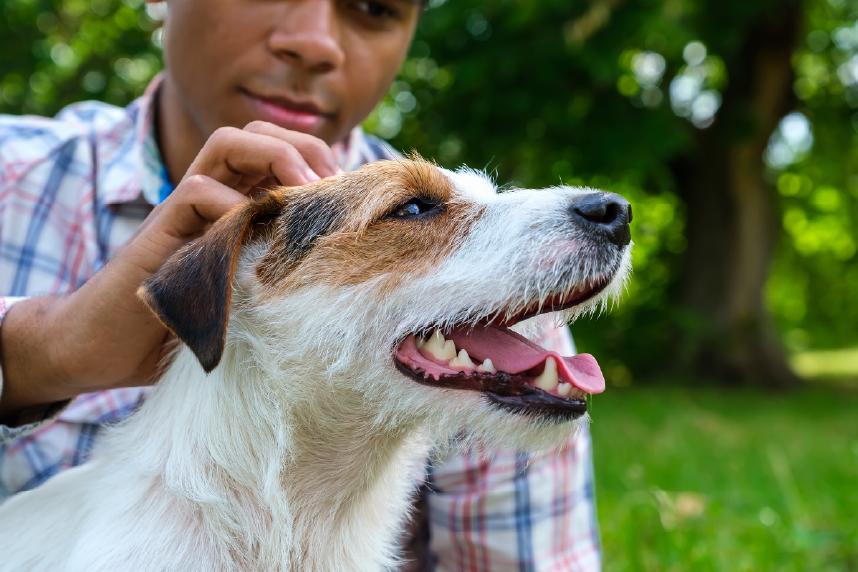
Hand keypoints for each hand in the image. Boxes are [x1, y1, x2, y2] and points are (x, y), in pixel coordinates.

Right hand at [0, 122, 336, 416]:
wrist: (104, 347)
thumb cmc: (185, 326)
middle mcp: (212, 197)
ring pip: (227, 143)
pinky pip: (196, 192)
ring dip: (275, 155)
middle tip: (332, 185)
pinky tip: (255, 233)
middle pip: (256, 133)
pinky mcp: (160, 232)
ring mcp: (184, 211)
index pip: (280, 154)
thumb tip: (345, 271)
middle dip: (303, 145)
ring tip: (306, 191)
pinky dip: (231, 204)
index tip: (349, 196)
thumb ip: (281, 271)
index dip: (319, 161)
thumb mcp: (250, 295)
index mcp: (236, 206)